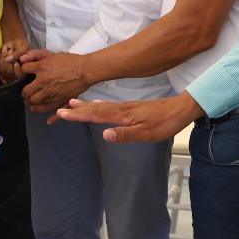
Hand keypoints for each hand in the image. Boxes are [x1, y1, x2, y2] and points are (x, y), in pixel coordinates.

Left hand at [0, 37, 29, 83]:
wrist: (14, 43)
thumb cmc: (21, 45)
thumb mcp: (23, 47)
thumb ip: (18, 54)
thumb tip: (7, 60)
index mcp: (25, 70)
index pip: (19, 75)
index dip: (16, 69)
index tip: (16, 61)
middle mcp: (17, 74)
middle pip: (10, 72)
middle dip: (8, 59)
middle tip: (11, 50)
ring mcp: (8, 73)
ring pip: (2, 70)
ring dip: (2, 58)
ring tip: (6, 50)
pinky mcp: (1, 70)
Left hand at [22, 50, 92, 112]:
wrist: (85, 70)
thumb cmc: (70, 62)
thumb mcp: (51, 54)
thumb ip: (35, 54)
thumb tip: (22, 58)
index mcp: (41, 68)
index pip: (24, 70)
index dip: (24, 70)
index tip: (27, 72)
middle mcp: (44, 82)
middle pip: (26, 91)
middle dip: (24, 92)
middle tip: (26, 91)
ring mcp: (51, 93)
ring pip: (34, 102)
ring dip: (31, 102)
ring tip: (32, 101)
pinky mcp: (59, 100)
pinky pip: (49, 109)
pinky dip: (47, 115)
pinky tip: (47, 119)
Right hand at [57, 93, 201, 143]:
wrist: (179, 110)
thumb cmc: (164, 123)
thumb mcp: (146, 134)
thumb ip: (124, 135)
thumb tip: (105, 135)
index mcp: (121, 115)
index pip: (95, 114)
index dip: (78, 115)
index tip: (61, 113)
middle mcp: (120, 109)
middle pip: (93, 109)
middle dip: (76, 109)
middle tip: (59, 109)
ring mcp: (125, 108)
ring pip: (100, 106)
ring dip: (85, 106)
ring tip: (72, 103)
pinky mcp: (130, 108)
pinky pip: (108, 106)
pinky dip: (98, 105)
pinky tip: (97, 105)